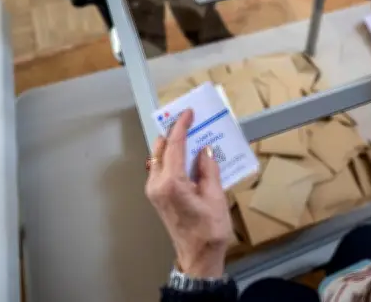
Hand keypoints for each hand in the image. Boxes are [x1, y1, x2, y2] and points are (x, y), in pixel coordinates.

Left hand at [145, 109, 231, 277]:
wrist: (198, 257)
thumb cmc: (208, 232)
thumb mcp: (216, 196)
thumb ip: (209, 170)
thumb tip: (205, 151)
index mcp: (172, 183)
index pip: (175, 145)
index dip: (182, 125)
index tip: (188, 113)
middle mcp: (157, 185)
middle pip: (161, 148)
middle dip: (174, 132)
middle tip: (188, 121)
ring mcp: (154, 191)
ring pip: (159, 157)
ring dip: (172, 145)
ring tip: (189, 135)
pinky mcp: (156, 196)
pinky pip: (161, 169)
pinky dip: (171, 158)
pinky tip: (186, 156)